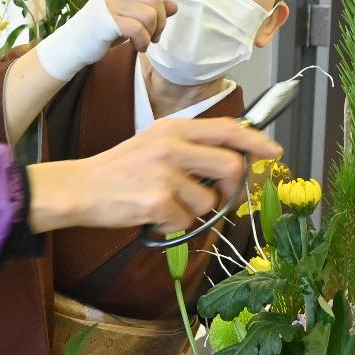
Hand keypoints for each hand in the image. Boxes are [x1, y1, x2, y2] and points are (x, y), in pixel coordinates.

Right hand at [25, 117, 280, 235]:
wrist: (79, 188)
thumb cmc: (119, 170)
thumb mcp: (154, 144)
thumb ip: (190, 147)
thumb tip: (231, 160)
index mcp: (174, 128)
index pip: (228, 129)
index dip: (256, 142)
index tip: (274, 152)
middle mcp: (172, 145)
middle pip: (231, 167)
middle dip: (230, 189)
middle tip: (216, 198)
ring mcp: (166, 173)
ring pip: (209, 202)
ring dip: (193, 213)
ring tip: (165, 205)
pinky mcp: (158, 200)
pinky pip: (185, 222)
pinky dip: (171, 226)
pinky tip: (151, 215)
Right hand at [98, 0, 181, 51]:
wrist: (75, 42)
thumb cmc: (104, 27)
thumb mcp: (131, 16)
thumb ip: (151, 10)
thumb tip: (174, 6)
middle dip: (161, 21)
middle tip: (154, 35)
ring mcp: (112, 4)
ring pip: (150, 15)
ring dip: (153, 33)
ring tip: (145, 41)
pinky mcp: (109, 21)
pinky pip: (139, 30)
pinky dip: (144, 42)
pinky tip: (139, 47)